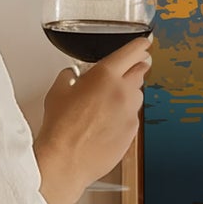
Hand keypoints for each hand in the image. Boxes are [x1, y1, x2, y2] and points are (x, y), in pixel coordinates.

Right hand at [34, 34, 152, 203]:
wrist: (66, 160)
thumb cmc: (60, 127)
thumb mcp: (57, 92)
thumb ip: (69, 77)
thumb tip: (72, 75)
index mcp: (105, 75)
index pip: (132, 52)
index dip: (140, 45)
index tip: (144, 43)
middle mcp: (123, 92)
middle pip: (140, 71)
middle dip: (136, 68)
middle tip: (129, 69)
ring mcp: (130, 113)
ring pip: (137, 95)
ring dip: (128, 93)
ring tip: (109, 102)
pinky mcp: (133, 132)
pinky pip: (133, 117)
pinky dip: (124, 115)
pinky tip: (107, 123)